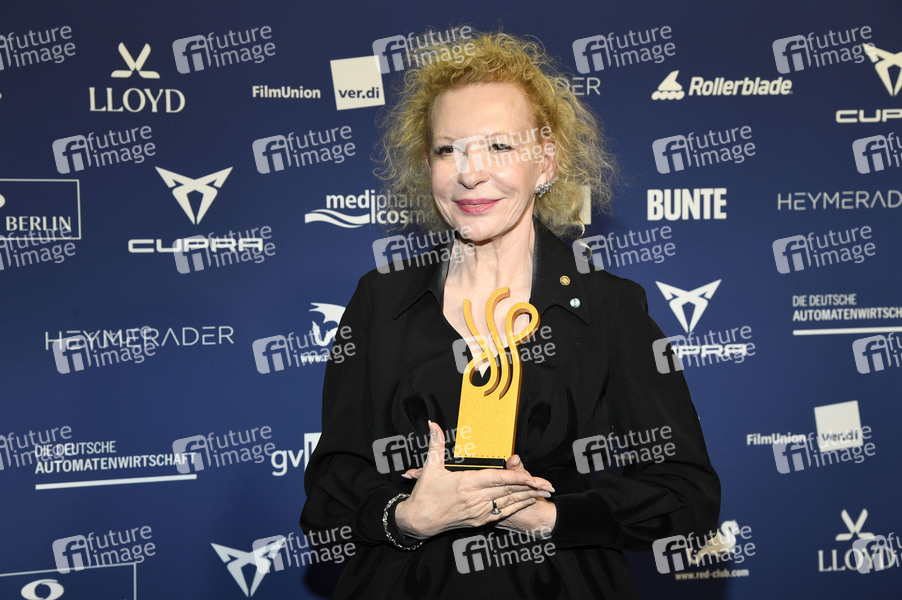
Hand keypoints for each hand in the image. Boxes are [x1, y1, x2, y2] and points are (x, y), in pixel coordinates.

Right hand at [395, 421, 553, 539]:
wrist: (418, 521)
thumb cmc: (424, 494)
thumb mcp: (430, 467)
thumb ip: (436, 443)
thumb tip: (433, 424)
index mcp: (466, 483)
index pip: (498, 479)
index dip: (517, 478)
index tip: (532, 477)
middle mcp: (475, 499)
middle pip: (508, 492)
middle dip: (530, 488)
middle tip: (548, 484)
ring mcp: (478, 511)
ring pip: (508, 503)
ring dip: (527, 497)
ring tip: (543, 492)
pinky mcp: (478, 520)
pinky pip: (501, 513)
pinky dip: (515, 507)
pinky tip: (525, 502)